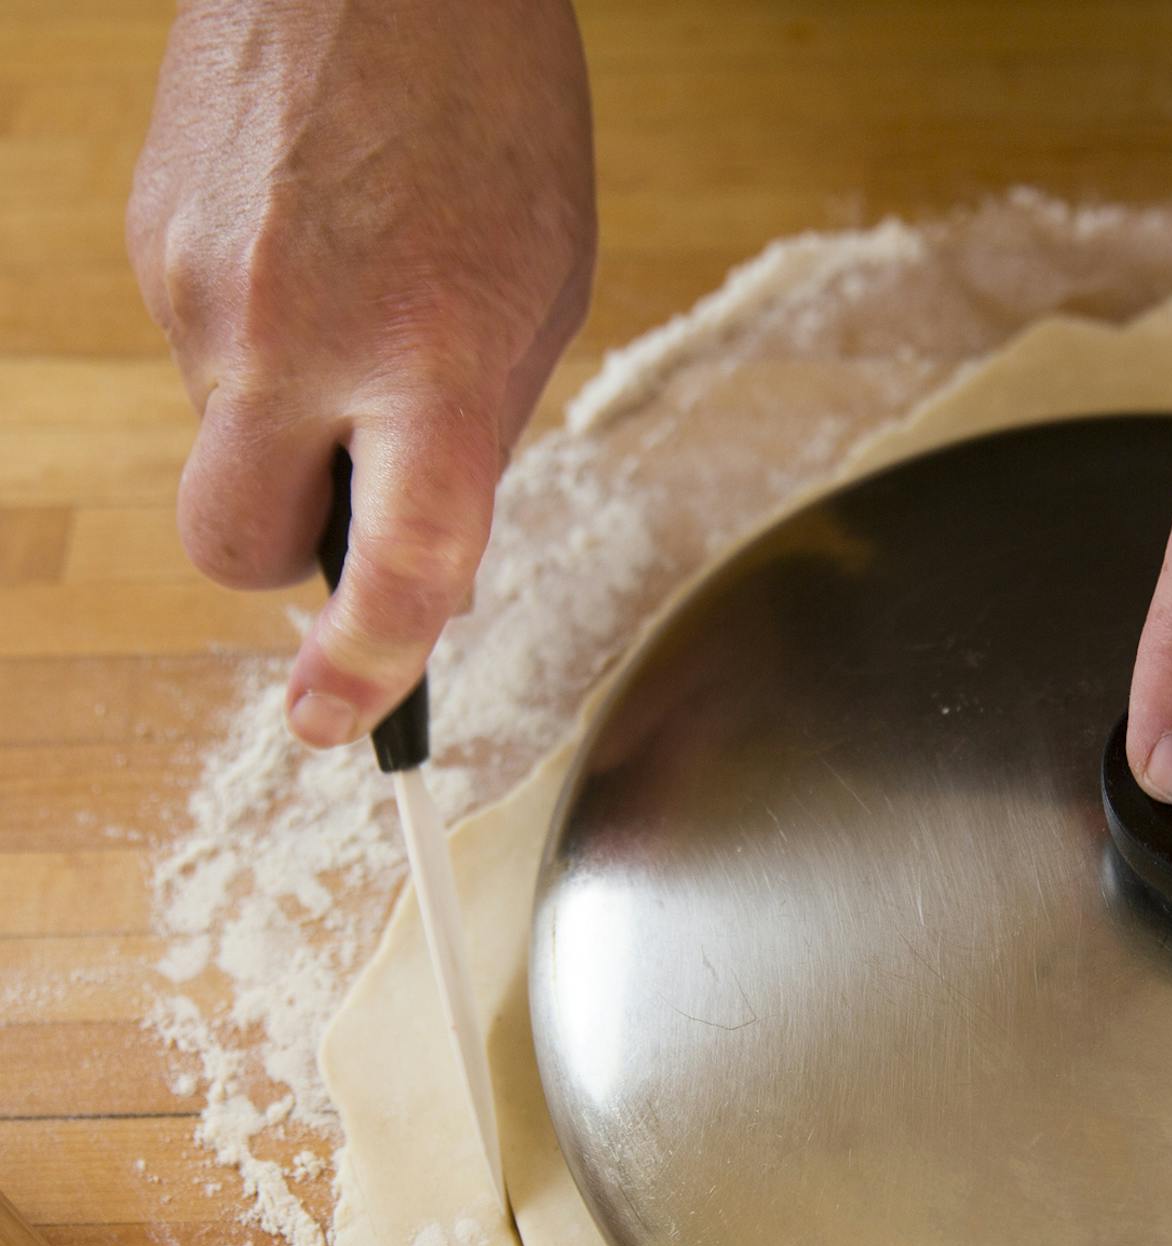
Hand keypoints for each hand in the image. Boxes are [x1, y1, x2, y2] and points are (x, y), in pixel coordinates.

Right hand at [128, 0, 595, 747]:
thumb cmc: (494, 116)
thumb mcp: (541, 298)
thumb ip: (471, 438)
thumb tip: (406, 550)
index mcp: (433, 362)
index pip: (395, 568)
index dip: (367, 669)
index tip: (334, 722)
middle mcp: (296, 337)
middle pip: (234, 546)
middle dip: (283, 560)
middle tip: (347, 503)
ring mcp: (198, 287)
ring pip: (219, 435)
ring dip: (286, 414)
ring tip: (361, 293)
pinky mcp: (147, 238)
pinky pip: (200, 347)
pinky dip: (257, 336)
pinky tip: (312, 247)